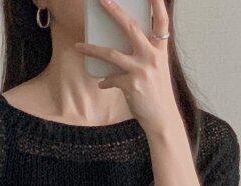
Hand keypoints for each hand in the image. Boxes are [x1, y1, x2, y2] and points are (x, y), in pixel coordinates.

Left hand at [74, 0, 179, 136]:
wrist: (162, 118)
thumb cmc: (157, 93)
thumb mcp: (156, 69)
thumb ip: (145, 55)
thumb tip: (119, 47)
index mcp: (161, 50)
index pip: (162, 21)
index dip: (157, 4)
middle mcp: (152, 57)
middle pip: (130, 28)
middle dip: (114, 11)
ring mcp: (141, 70)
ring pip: (111, 53)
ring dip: (92, 49)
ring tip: (78, 46)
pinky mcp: (131, 85)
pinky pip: (111, 78)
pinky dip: (105, 81)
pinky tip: (103, 83)